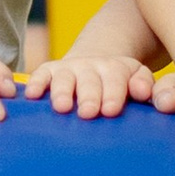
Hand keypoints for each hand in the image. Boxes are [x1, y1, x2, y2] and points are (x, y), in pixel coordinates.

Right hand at [21, 48, 154, 119]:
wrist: (95, 62)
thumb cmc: (119, 83)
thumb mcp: (136, 77)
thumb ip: (143, 84)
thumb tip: (143, 92)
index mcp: (115, 69)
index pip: (115, 81)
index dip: (113, 95)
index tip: (110, 110)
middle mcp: (90, 66)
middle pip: (89, 81)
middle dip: (88, 96)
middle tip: (88, 113)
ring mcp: (68, 68)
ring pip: (64, 79)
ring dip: (62, 92)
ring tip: (62, 107)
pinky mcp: (49, 71)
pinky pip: (40, 75)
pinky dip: (35, 83)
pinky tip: (31, 95)